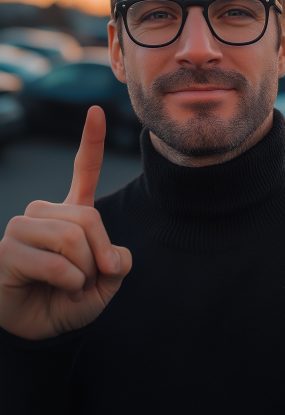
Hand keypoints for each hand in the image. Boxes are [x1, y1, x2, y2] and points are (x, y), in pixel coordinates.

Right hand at [0, 106, 131, 339]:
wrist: (39, 330)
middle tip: (96, 280)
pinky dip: (69, 285)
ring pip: (72, 239)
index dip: (91, 141)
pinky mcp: (8, 249)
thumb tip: (115, 256)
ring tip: (73, 288)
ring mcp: (23, 228)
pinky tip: (59, 292)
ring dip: (84, 274)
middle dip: (102, 257)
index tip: (96, 110)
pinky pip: (56, 264)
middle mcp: (44, 213)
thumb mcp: (105, 283)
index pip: (83, 171)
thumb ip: (117, 264)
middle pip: (89, 218)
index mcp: (71, 212)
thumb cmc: (69, 300)